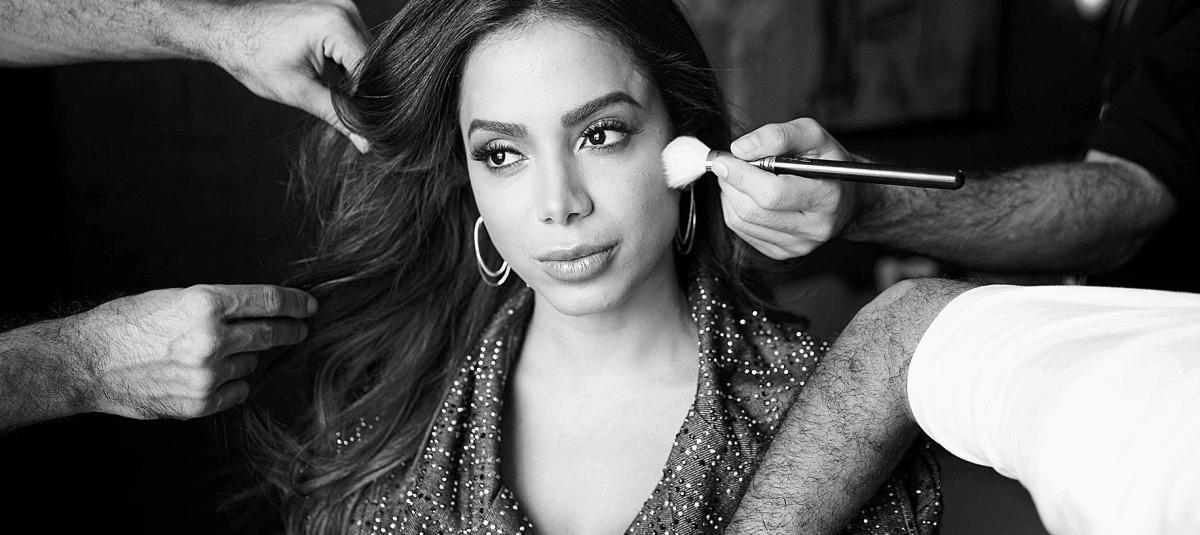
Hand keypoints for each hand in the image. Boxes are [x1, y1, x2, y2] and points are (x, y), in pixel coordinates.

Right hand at [71, 284, 316, 418]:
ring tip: (215, 352)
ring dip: (246, 356)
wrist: (89, 362)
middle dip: (291, 330)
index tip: (309, 306)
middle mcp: (211, 338)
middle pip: (271, 333)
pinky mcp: (200, 402)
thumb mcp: (177, 297)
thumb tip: (263, 310)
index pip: (269, 301)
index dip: (295, 303)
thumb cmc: (129, 324)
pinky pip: (238, 390)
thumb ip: (221, 305)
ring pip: (252, 362)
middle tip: (301, 328)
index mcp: (205, 303)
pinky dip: (233, 382)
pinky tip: (214, 374)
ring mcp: (207, 374)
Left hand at [202, 0, 370, 152]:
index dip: (368, 102)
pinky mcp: (335, 12)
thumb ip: (337, 115)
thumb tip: (366, 142)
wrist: (226, 30)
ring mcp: (341, 8)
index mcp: (336, 24)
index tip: (361, 126)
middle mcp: (345, 10)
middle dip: (363, 91)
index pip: (371, 71)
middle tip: (349, 117)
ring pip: (364, 55)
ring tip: (333, 94)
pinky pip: (354, 44)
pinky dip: (347, 66)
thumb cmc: (253, 56)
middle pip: (371, 62)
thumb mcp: (299, 92)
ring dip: (356, 79)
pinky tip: (330, 79)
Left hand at [712, 117, 860, 259]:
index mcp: (827, 197)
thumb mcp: (813, 135)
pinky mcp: (784, 253)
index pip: (772, 193)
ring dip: (730, 195)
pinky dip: (735, 209)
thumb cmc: (828, 163)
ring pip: (742, 222)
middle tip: (727, 165)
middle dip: (731, 184)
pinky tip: (747, 195)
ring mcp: (799, 245)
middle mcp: (815, 227)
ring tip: (738, 177)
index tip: (724, 159)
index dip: (741, 175)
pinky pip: (743, 232)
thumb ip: (778, 136)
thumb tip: (740, 149)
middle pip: (753, 211)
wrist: (849, 197)